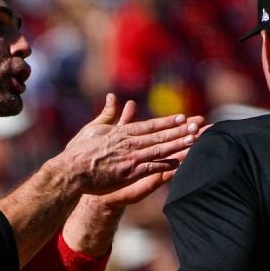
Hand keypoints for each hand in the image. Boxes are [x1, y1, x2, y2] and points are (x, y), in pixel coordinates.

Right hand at [59, 94, 201, 196]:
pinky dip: (165, 164)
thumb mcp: (93, 128)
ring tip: (194, 140)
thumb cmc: (79, 151)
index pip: (149, 126)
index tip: (182, 117)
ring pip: (159, 150)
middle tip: (197, 125)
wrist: (72, 171)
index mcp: (122, 133)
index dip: (167, 121)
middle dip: (179, 130)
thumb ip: (107, 114)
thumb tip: (113, 97)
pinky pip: (151, 167)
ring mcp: (131, 158)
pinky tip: (179, 162)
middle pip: (159, 136)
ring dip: (178, 144)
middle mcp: (129, 143)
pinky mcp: (129, 173)